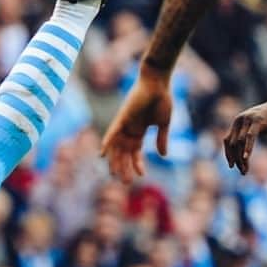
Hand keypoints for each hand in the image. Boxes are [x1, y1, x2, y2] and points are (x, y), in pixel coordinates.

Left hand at [101, 65, 172, 181]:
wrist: (158, 83)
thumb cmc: (162, 100)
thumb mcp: (164, 124)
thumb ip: (162, 139)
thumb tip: (163, 156)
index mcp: (140, 131)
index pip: (136, 152)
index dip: (137, 164)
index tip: (142, 176)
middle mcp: (130, 130)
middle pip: (124, 153)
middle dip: (124, 167)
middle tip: (124, 182)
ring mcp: (124, 124)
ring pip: (117, 147)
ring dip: (115, 161)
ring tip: (114, 175)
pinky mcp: (122, 117)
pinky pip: (112, 132)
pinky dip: (107, 142)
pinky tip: (102, 154)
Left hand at [223, 90, 266, 174]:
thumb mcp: (257, 127)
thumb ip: (249, 136)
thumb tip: (243, 152)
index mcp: (237, 122)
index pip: (227, 141)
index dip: (228, 154)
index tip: (232, 165)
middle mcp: (239, 120)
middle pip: (232, 143)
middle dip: (235, 159)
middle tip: (242, 171)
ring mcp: (248, 120)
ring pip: (239, 142)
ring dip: (241, 158)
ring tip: (245, 170)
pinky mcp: (258, 121)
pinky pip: (250, 137)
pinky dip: (247, 148)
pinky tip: (246, 158)